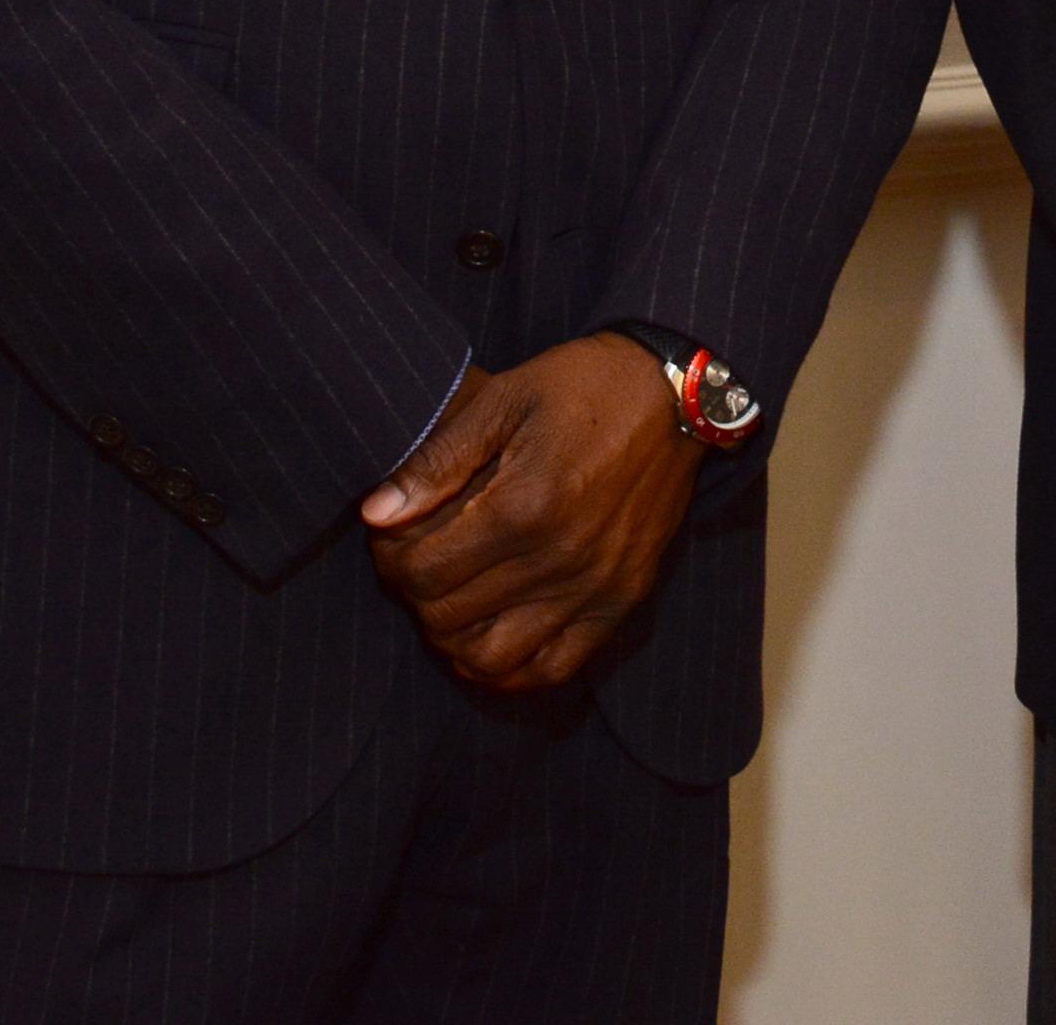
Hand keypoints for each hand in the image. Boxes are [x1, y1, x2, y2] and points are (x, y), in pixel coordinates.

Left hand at [359, 337, 709, 694]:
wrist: (678, 393)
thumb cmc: (584, 387)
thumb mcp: (504, 400)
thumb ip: (438, 460)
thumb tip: (376, 513)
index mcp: (523, 506)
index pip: (422, 572)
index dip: (391, 558)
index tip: (393, 534)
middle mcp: (559, 558)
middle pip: (447, 618)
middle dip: (414, 595)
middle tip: (417, 562)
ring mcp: (594, 587)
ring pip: (493, 660)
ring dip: (454, 639)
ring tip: (451, 601)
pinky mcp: (622, 599)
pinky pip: (555, 668)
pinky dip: (513, 668)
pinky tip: (495, 635)